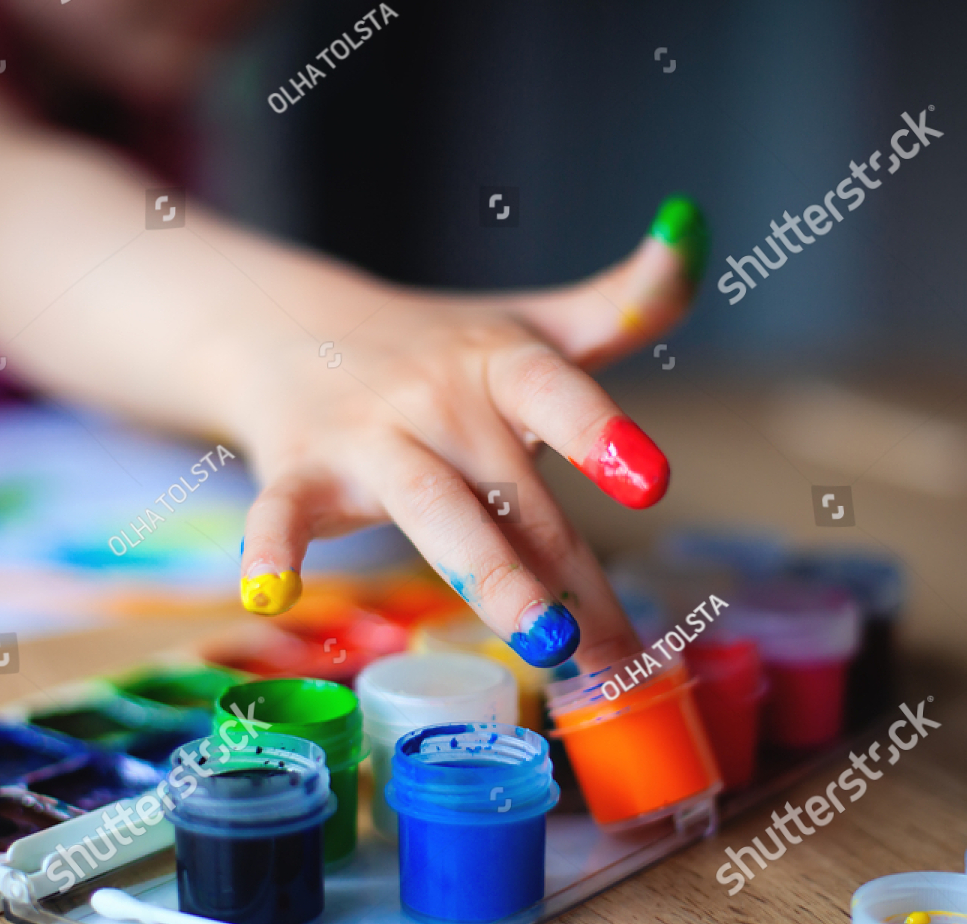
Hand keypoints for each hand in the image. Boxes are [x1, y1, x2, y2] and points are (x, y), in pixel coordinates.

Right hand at [233, 197, 707, 669]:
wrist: (288, 328)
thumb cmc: (434, 348)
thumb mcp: (529, 326)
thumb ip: (620, 301)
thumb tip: (698, 231)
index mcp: (498, 364)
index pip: (553, 392)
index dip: (599, 432)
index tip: (650, 480)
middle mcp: (436, 400)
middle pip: (508, 492)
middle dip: (566, 574)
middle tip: (619, 651)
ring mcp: (365, 439)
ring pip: (431, 511)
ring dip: (488, 576)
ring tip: (545, 640)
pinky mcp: (298, 474)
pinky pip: (282, 514)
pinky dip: (270, 550)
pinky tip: (268, 594)